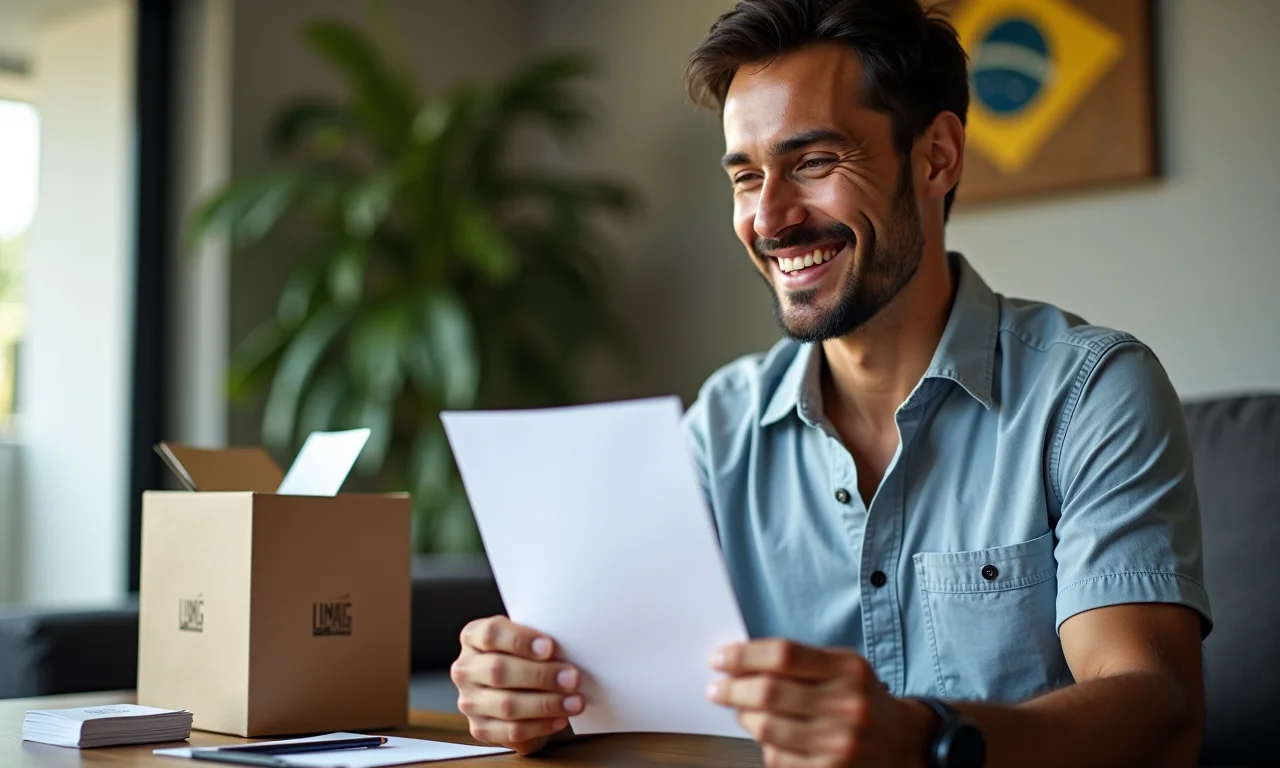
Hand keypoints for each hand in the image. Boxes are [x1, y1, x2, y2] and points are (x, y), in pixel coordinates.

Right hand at [451, 616, 583, 753]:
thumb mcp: (526, 641)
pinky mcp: (480, 728)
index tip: (549, 647)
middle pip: (498, 670)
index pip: (491, 634)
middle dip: (540, 675)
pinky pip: (511, 731)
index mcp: (473, 637)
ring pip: (506, 704)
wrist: (516, 689)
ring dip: (546, 704)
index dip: (520, 640)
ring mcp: (469, 701)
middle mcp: (465, 669)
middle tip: (572, 678)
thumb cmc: (524, 658)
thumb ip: (537, 642)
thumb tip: (568, 650)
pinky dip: (540, 726)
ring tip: (573, 701)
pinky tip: (559, 719)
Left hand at [707, 639, 933, 767]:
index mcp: (848, 670)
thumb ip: (798, 661)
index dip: (743, 655)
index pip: (783, 655)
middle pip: (769, 692)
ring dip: (743, 717)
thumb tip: (741, 662)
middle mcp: (847, 705)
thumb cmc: (861, 697)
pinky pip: (777, 757)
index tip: (720, 658)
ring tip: (740, 710)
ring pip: (766, 728)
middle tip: (717, 687)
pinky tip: (764, 734)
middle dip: (733, 689)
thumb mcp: (841, 666)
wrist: (902, 742)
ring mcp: (838, 742)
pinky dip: (762, 744)